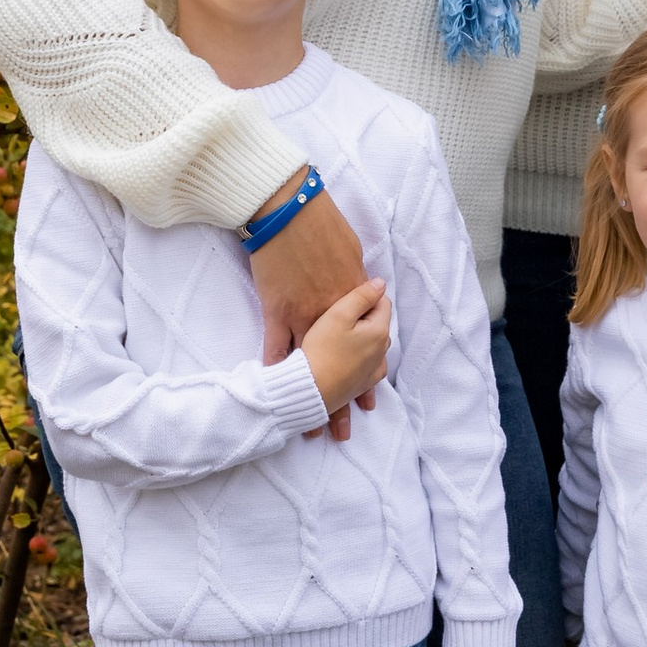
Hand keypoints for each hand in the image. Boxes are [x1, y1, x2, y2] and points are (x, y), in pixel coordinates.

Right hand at [249, 179, 372, 437]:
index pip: (369, 342)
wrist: (289, 216)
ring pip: (309, 367)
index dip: (368, 371)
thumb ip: (360, 283)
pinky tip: (275, 392)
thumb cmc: (326, 229)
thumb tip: (372, 291)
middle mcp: (333, 320)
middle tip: (343, 429)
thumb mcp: (354, 255)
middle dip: (342, 403)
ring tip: (312, 428)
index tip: (368, 394)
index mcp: (356, 305)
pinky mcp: (276, 314)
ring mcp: (303, 320)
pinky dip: (276, 371)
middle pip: (340, 367)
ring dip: (311, 400)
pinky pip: (276, 349)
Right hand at [298, 277, 391, 416]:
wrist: (309, 390)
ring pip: (371, 344)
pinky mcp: (362, 385)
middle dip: (362, 318)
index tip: (343, 303)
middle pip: (377, 324)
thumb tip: (380, 284)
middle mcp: (382, 352)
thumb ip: (362, 295)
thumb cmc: (321, 349)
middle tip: (336, 321)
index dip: (364, 298)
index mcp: (380, 332)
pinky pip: (366, 365)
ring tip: (336, 340)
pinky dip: (358, 359)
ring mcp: (373, 370)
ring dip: (360, 339)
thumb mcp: (338, 314)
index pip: (382, 303)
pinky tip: (344, 359)